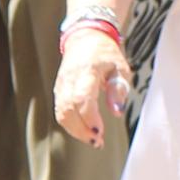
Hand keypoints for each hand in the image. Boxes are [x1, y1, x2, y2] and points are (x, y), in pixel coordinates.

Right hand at [55, 29, 130, 145]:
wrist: (86, 38)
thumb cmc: (106, 54)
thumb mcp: (120, 67)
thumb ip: (118, 89)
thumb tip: (117, 112)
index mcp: (87, 70)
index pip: (82, 97)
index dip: (89, 117)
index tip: (100, 131)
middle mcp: (70, 78)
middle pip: (67, 109)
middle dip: (81, 130)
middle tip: (98, 142)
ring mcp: (61, 85)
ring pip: (61, 113)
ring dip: (76, 131)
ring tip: (94, 140)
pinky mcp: (58, 91)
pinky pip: (60, 112)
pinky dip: (71, 125)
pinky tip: (85, 131)